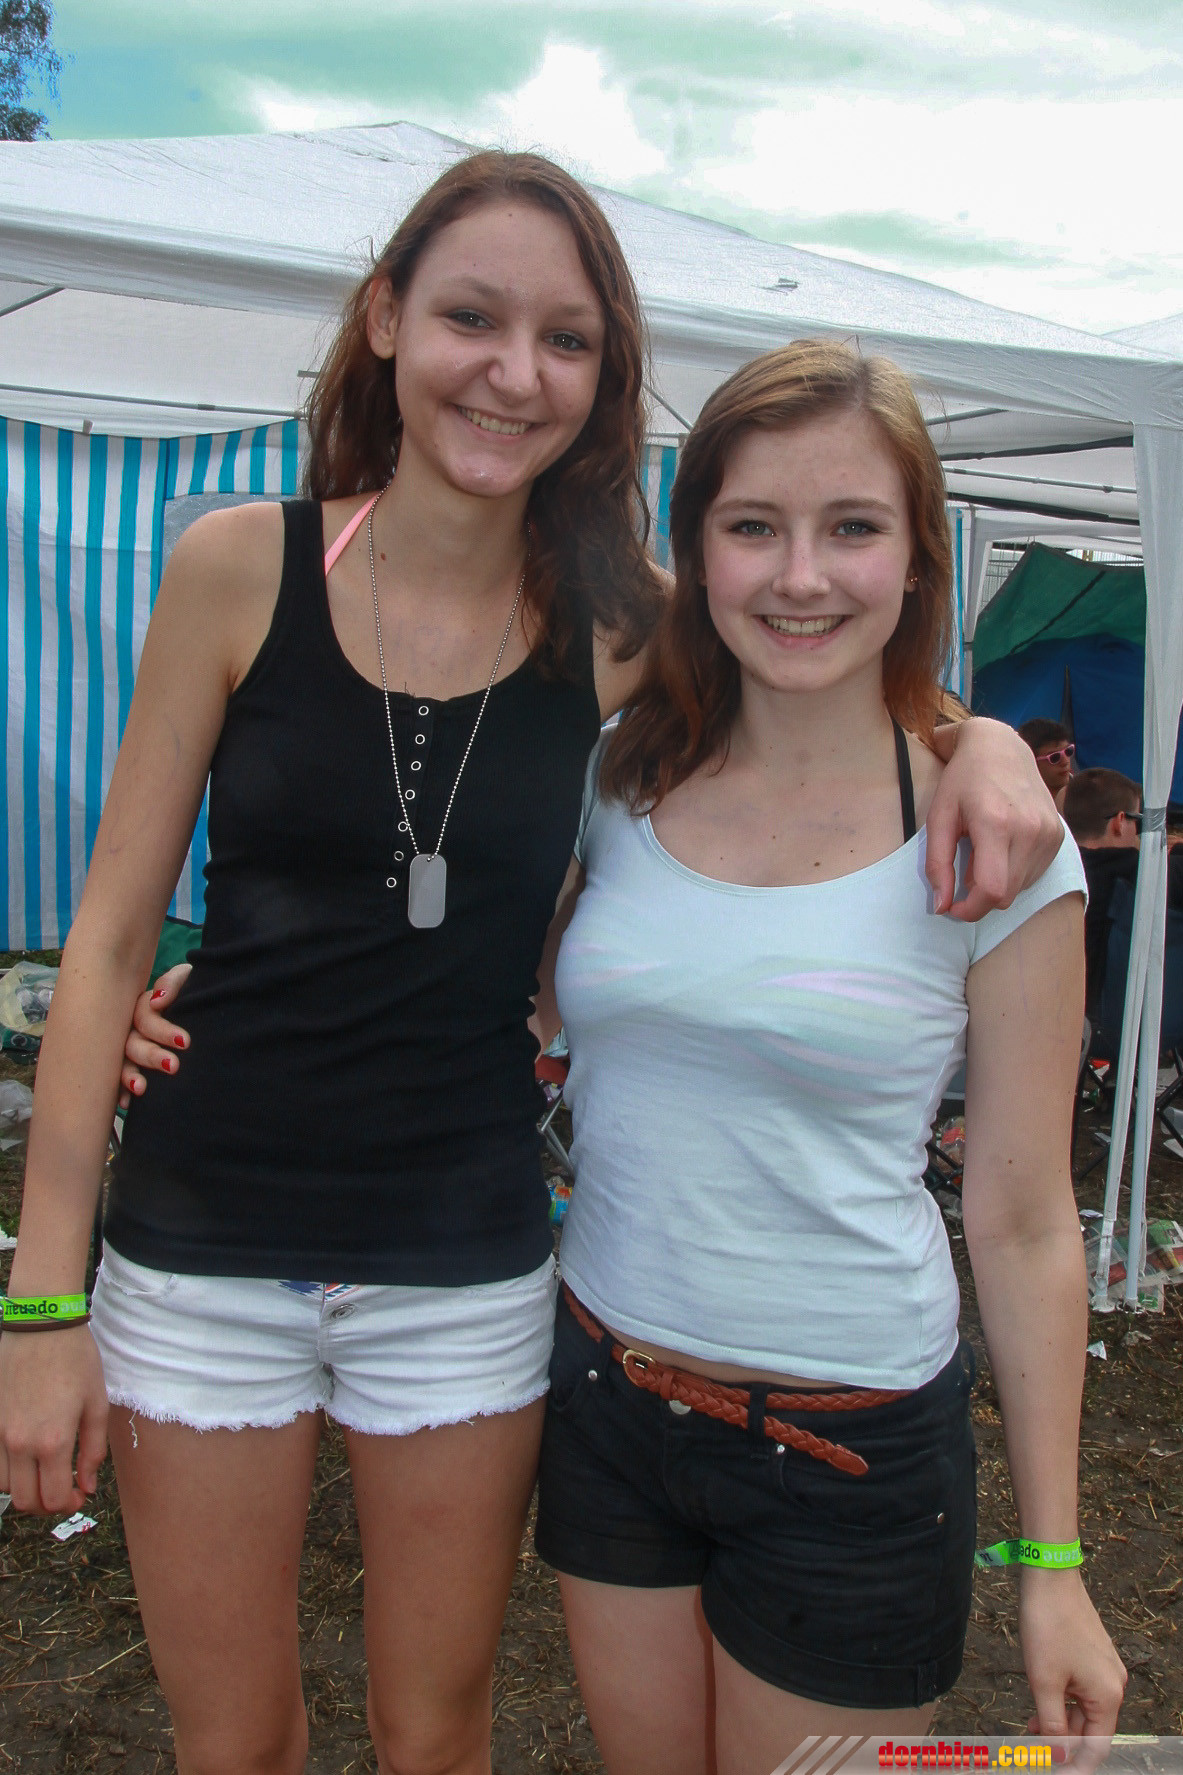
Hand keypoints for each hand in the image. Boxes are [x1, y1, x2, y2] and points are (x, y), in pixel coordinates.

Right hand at [0, 1325, 108, 1513]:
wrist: (41, 1325)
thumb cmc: (76, 1360)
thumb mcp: (97, 1404)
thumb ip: (93, 1451)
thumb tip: (86, 1486)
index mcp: (53, 1441)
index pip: (52, 1499)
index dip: (67, 1504)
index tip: (78, 1494)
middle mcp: (20, 1444)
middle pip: (25, 1501)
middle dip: (46, 1504)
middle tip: (63, 1489)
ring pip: (5, 1486)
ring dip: (26, 1487)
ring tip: (45, 1472)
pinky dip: (8, 1471)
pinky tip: (26, 1457)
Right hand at [118, 961, 192, 1109]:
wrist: (196, 1010)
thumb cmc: (189, 993)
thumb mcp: (185, 982)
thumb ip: (172, 983)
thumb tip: (158, 1000)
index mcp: (142, 1007)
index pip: (145, 1017)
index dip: (162, 1030)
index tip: (185, 1041)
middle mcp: (130, 1028)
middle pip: (133, 1042)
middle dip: (150, 1055)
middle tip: (173, 1066)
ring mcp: (127, 1050)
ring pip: (124, 1062)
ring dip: (129, 1075)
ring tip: (141, 1088)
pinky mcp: (130, 1068)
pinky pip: (119, 1080)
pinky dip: (122, 1092)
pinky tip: (126, 1103)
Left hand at [926, 718, 1061, 920]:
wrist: (1001, 748)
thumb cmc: (963, 781)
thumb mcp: (939, 818)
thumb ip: (937, 865)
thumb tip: (941, 907)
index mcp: (997, 824)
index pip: (992, 890)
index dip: (971, 910)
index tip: (954, 907)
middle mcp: (1031, 831)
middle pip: (1006, 895)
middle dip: (980, 895)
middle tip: (965, 867)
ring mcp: (1050, 833)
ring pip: (1020, 888)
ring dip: (998, 882)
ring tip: (984, 850)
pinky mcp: (1059, 835)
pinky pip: (1034, 874)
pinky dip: (1014, 872)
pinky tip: (1003, 846)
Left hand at [1019, 1571, 1125, 1766]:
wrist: (1050, 1577)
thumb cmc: (1048, 1626)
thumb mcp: (1044, 1682)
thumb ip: (1052, 1726)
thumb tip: (1058, 1756)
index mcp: (1108, 1696)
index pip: (1096, 1747)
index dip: (1076, 1766)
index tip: (1055, 1774)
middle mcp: (1113, 1685)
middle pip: (1090, 1730)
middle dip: (1062, 1743)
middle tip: (1033, 1751)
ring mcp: (1104, 1669)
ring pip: (1082, 1710)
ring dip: (1058, 1723)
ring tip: (1029, 1729)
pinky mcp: (1092, 1655)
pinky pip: (1079, 1691)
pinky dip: (1060, 1702)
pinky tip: (1039, 1706)